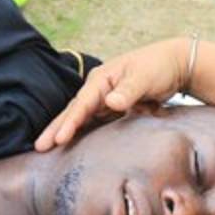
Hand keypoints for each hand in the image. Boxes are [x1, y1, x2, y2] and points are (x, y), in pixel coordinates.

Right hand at [34, 39, 185, 150]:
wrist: (175, 64)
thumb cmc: (159, 66)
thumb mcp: (145, 77)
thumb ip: (129, 91)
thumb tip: (111, 102)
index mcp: (102, 79)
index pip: (82, 104)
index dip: (70, 122)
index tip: (58, 139)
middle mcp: (99, 89)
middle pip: (74, 111)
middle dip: (56, 128)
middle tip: (39, 146)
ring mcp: (105, 99)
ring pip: (81, 119)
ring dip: (65, 132)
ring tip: (47, 149)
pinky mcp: (113, 108)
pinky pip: (95, 123)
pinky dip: (82, 133)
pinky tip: (73, 145)